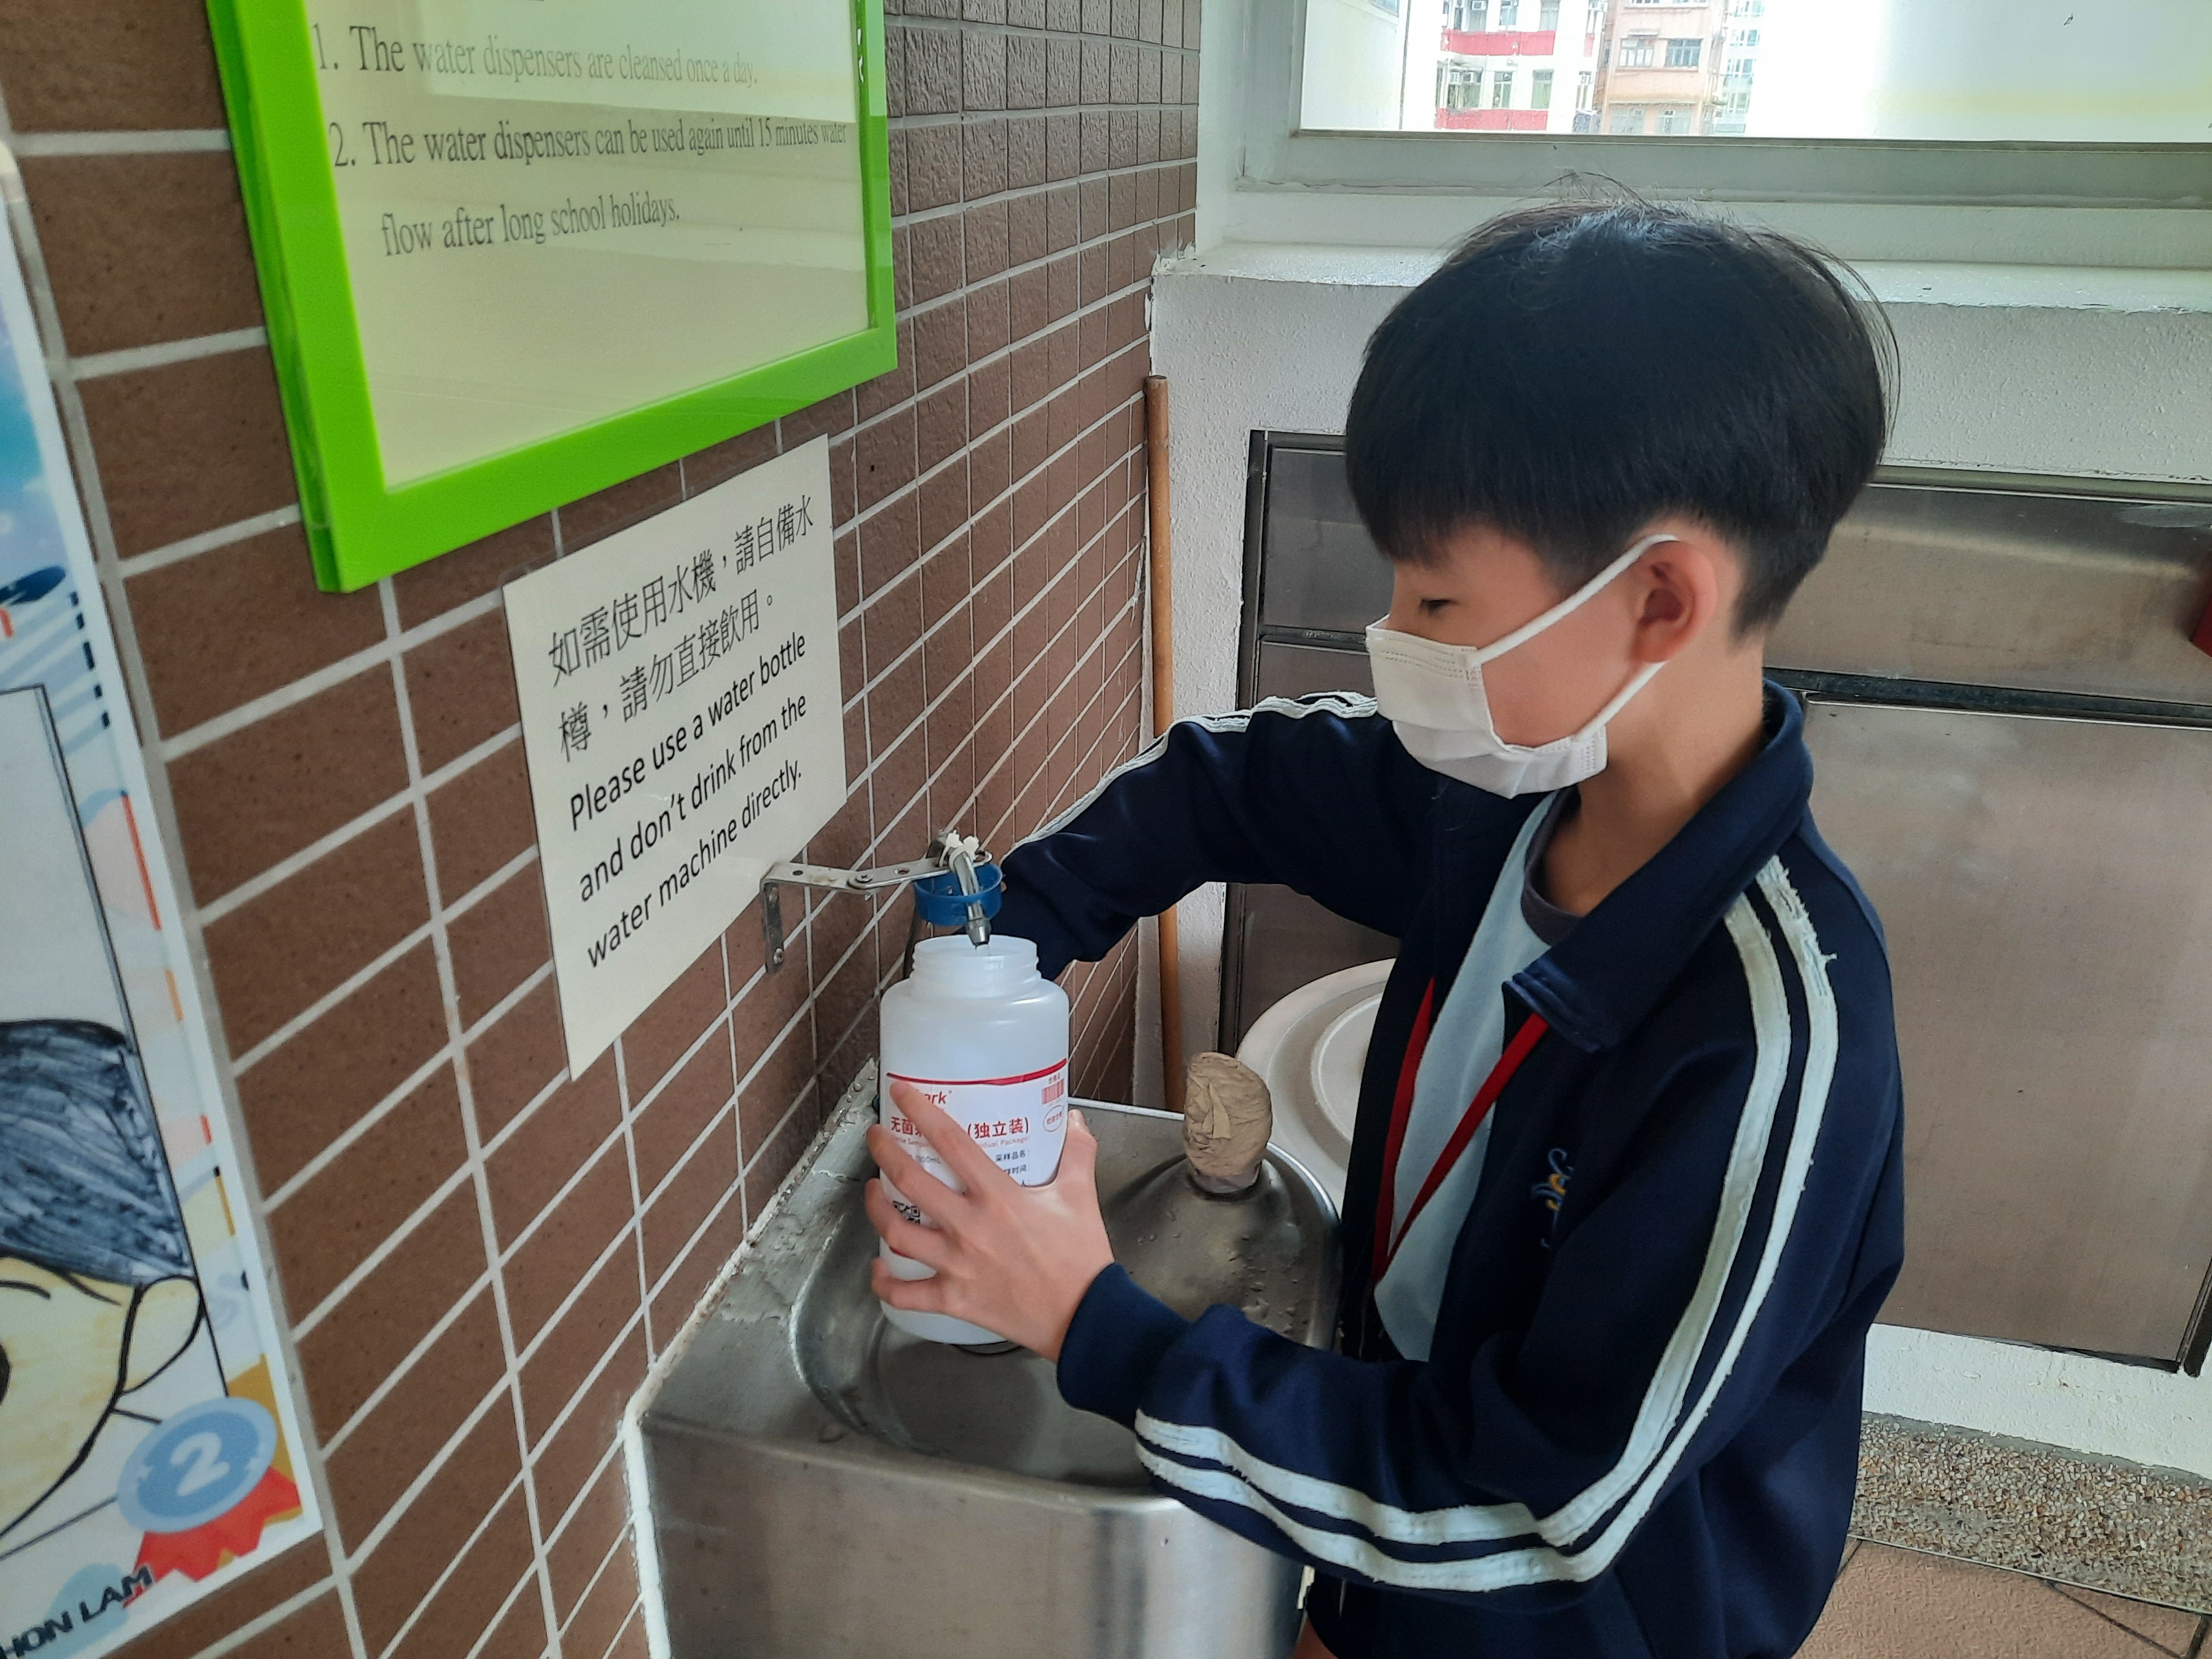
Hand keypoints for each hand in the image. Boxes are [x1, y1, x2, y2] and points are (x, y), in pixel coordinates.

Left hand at [864, 1079, 1115, 1359]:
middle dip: (884, 1152)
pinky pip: (905, 1293)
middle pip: (910, 1180)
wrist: (1084, 1316)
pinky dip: (884, 1281)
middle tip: (877, 1137)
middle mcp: (969, 1227)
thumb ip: (1077, 1154)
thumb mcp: (1080, 1196)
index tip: (903, 1093)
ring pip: (897, 1232)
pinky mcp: (954, 1299)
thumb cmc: (1080, 1259)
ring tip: (874, 1192)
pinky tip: (879, 1266)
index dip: (921, 1111)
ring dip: (877, 1209)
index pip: (951, 1142)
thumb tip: (1073, 1123)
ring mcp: (957, 1264)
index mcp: (998, 1196)